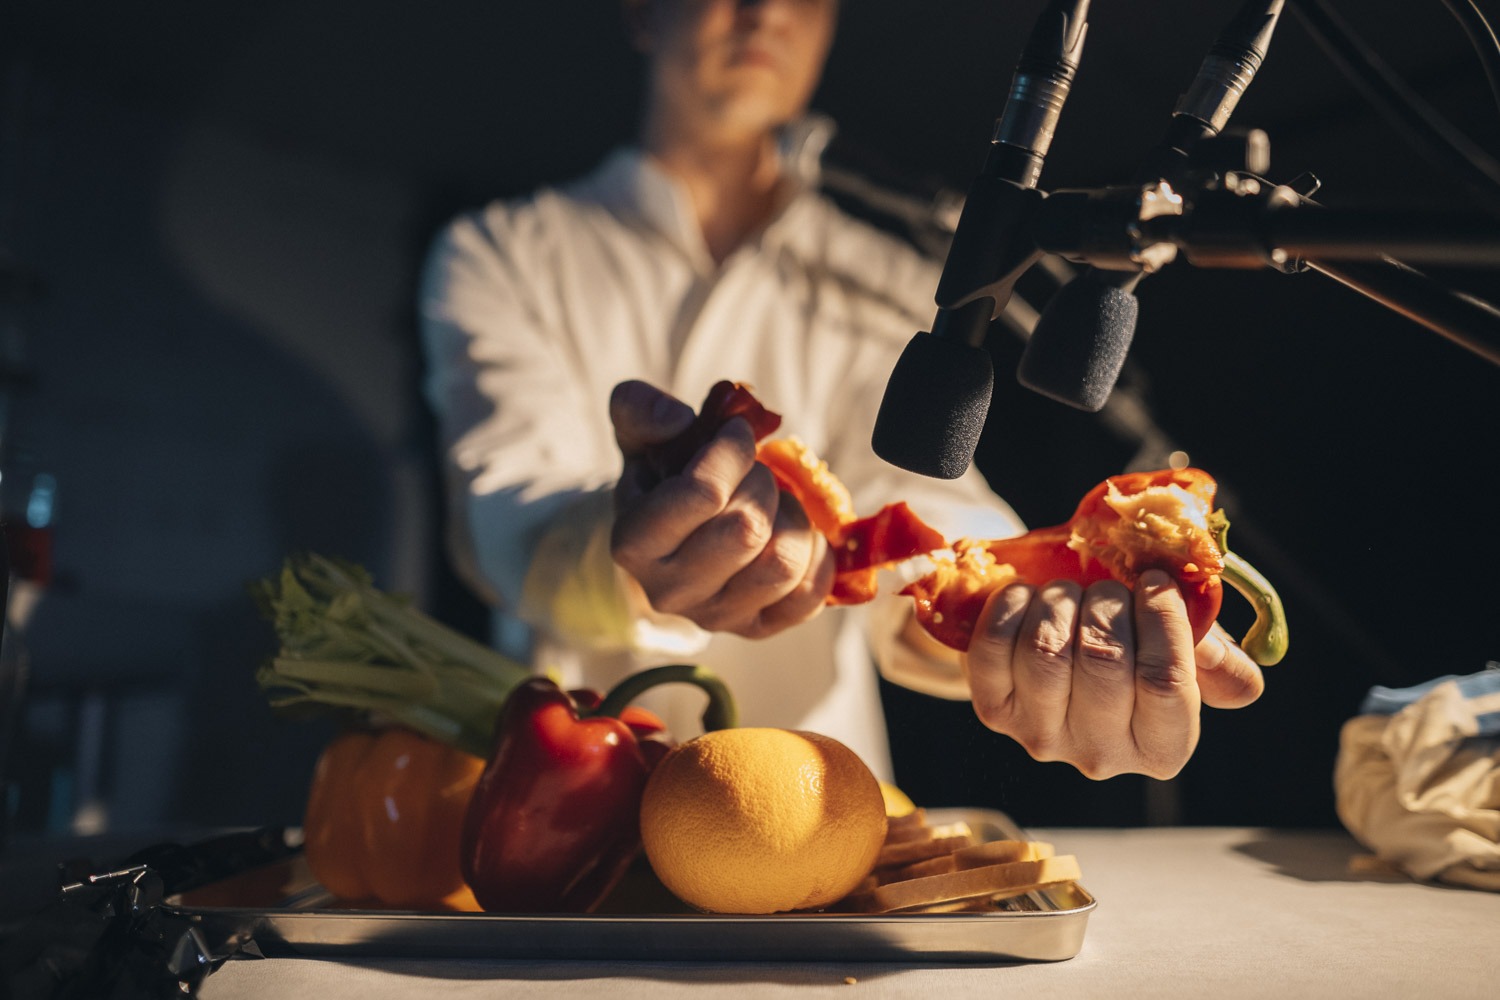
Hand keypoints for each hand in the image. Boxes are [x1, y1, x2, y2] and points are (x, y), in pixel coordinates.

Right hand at [608, 380, 834, 638]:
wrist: (669, 542)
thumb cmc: (660, 481)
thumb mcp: (641, 438)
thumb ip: (643, 411)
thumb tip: (679, 419)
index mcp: (634, 543)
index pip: (703, 493)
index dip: (732, 451)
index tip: (736, 433)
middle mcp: (670, 592)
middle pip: (748, 529)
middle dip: (762, 484)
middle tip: (753, 472)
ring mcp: (715, 617)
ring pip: (783, 562)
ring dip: (793, 517)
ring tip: (776, 503)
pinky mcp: (756, 628)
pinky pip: (810, 594)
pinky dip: (816, 556)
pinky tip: (795, 533)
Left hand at [961, 571, 1264, 779]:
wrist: (1060, 646)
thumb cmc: (1132, 646)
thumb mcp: (1182, 654)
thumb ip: (1216, 665)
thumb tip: (1241, 683)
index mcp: (1161, 748)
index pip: (1166, 684)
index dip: (1161, 621)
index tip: (1155, 583)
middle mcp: (1101, 755)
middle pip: (1104, 664)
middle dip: (1107, 606)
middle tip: (1109, 589)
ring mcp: (1041, 738)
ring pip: (1046, 654)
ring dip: (1060, 604)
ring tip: (1071, 593)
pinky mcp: (994, 711)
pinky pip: (994, 649)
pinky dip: (1012, 608)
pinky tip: (1029, 597)